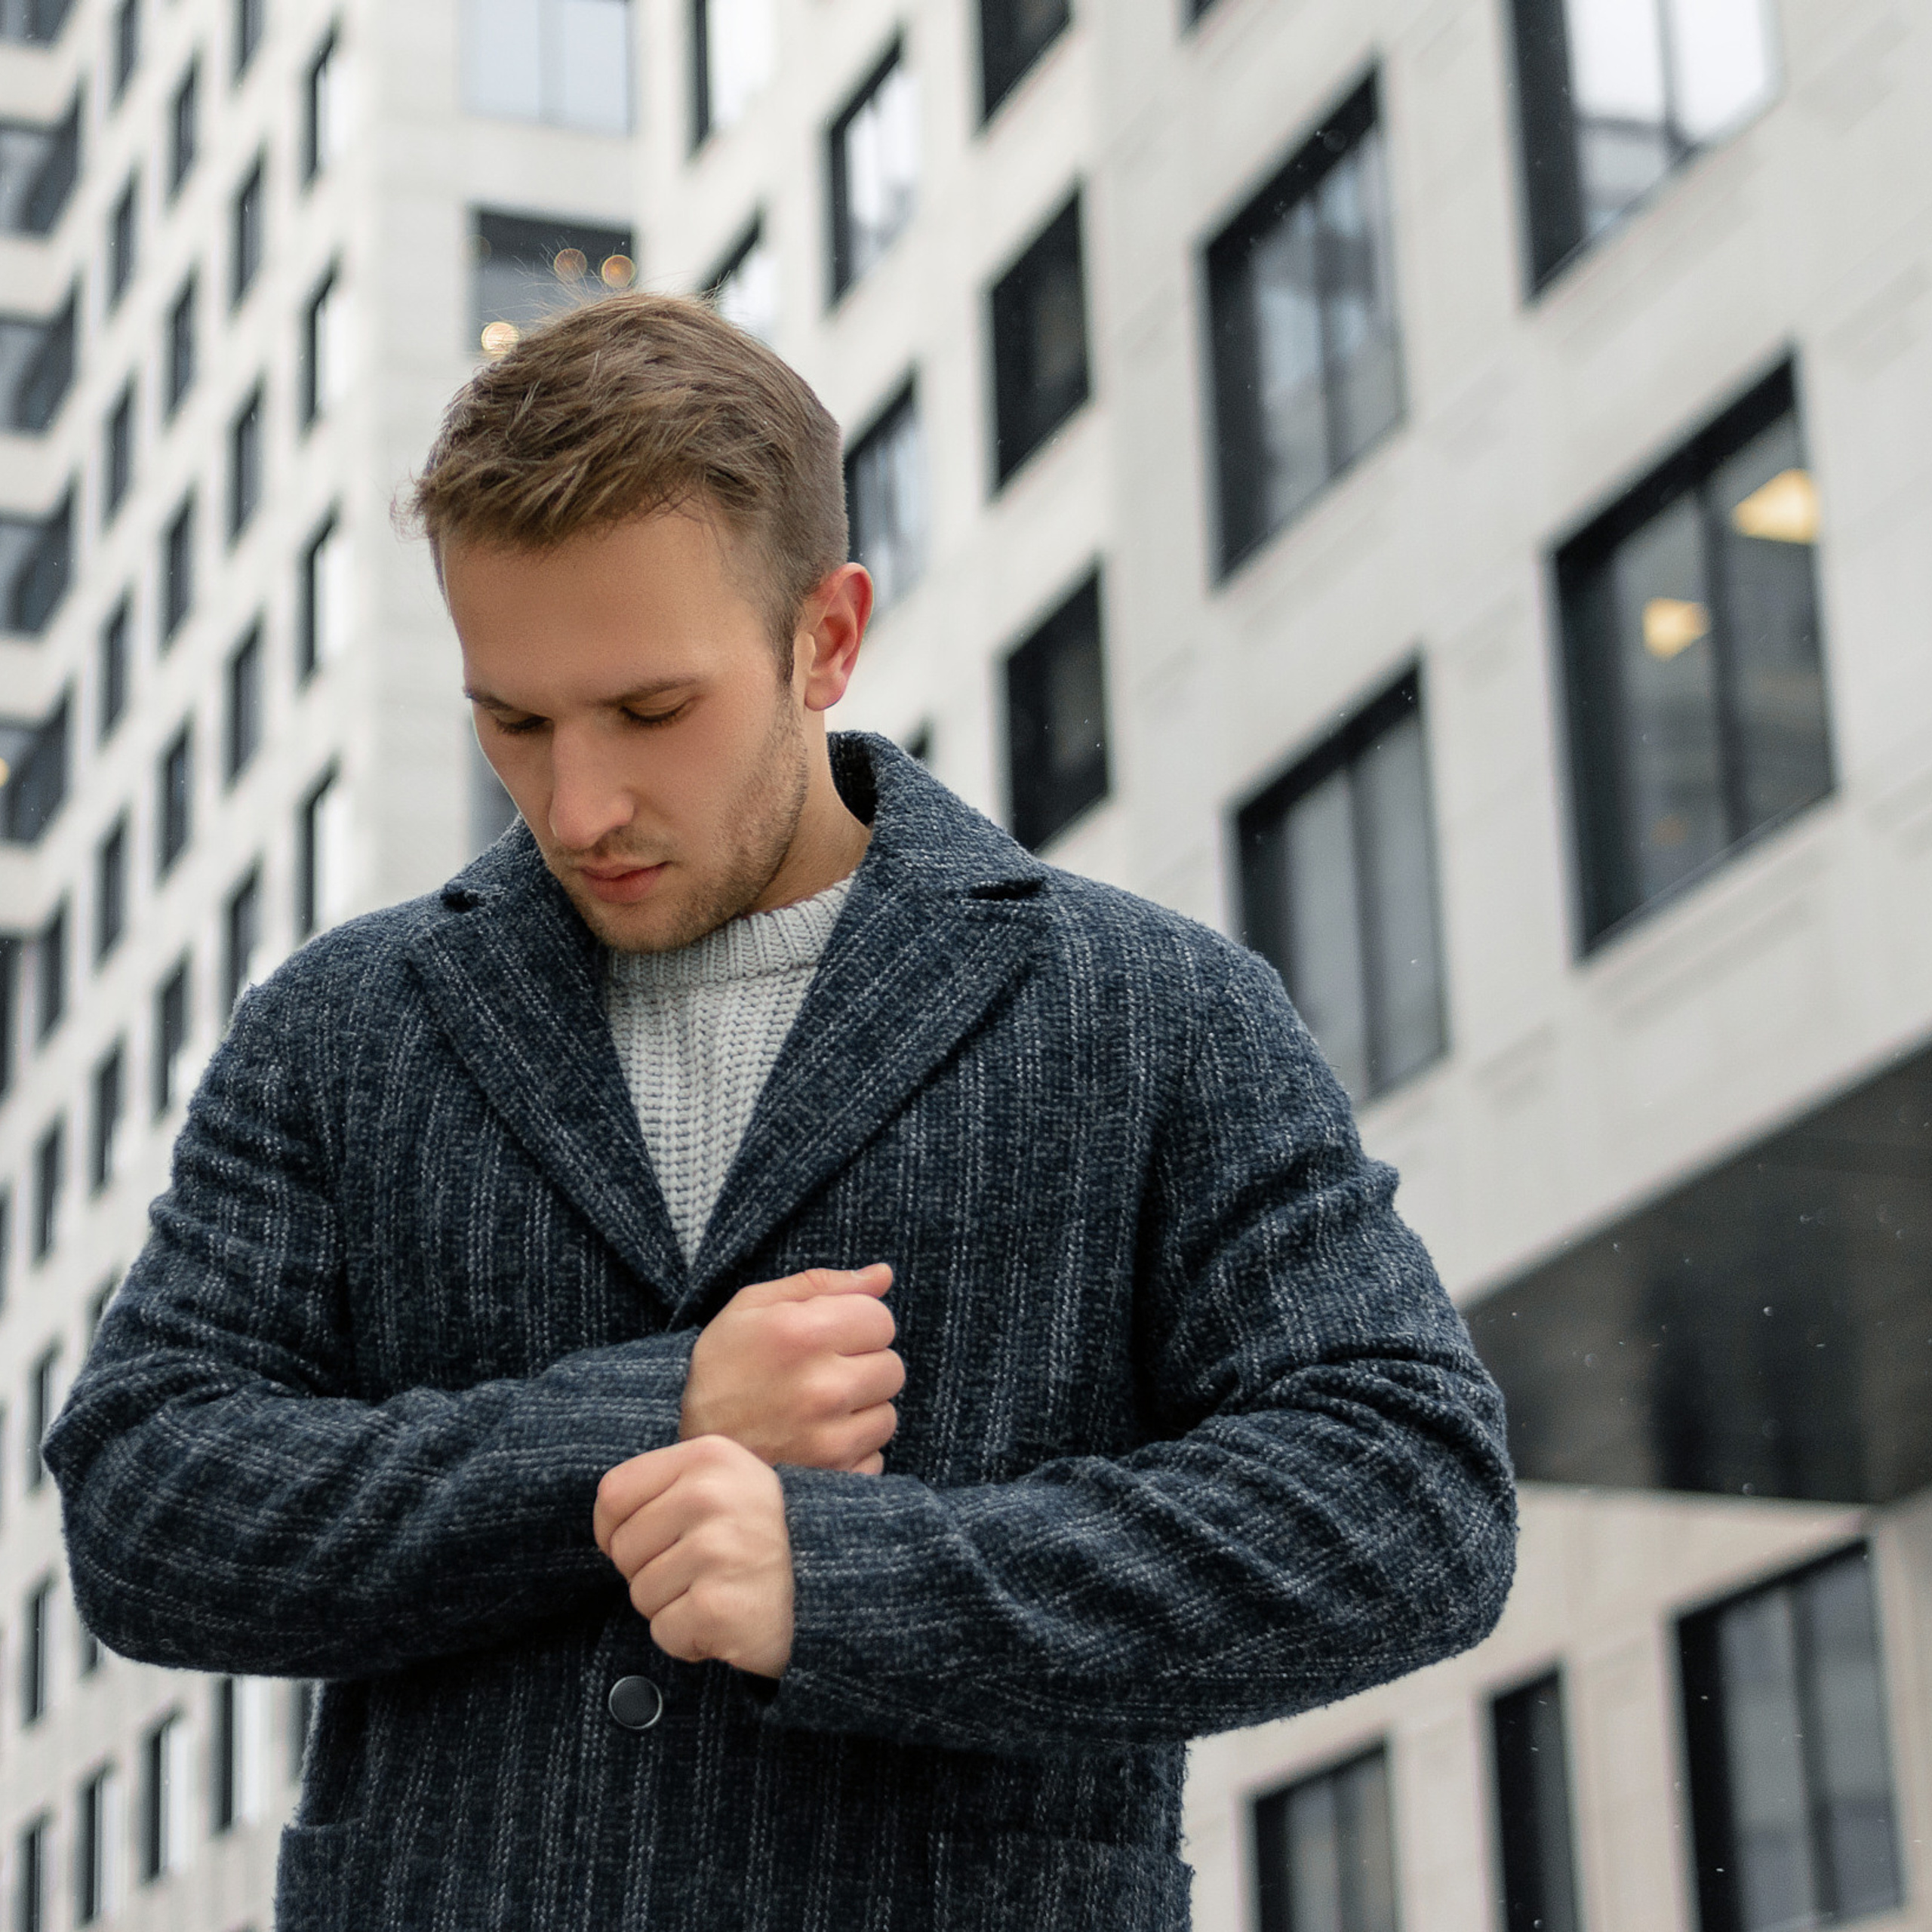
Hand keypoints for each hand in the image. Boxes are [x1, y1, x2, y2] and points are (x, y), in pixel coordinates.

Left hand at [594, 1435, 794, 1677]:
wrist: (841, 1589)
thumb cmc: (771, 1539)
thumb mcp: (731, 1484)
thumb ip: (673, 1486)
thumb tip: (607, 1521)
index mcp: (709, 1457)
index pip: (614, 1493)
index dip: (614, 1529)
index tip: (644, 1545)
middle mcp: (710, 1496)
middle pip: (622, 1548)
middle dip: (649, 1572)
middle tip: (703, 1573)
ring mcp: (715, 1550)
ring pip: (640, 1595)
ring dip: (672, 1608)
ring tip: (722, 1593)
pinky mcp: (717, 1606)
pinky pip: (664, 1632)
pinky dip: (690, 1640)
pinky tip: (729, 1622)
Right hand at [681, 1264, 902, 1472]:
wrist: (690, 1449)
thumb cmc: (720, 1370)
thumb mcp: (752, 1308)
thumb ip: (821, 1284)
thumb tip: (883, 1274)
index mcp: (802, 1334)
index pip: (880, 1318)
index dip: (856, 1323)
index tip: (829, 1336)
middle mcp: (822, 1387)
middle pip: (892, 1366)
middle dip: (863, 1366)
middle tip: (821, 1374)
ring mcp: (830, 1439)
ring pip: (887, 1414)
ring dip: (861, 1410)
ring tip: (816, 1410)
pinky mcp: (835, 1477)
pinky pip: (875, 1455)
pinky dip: (853, 1450)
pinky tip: (816, 1442)